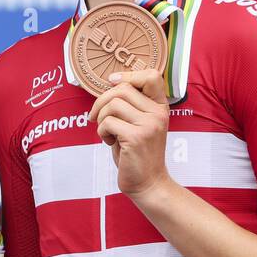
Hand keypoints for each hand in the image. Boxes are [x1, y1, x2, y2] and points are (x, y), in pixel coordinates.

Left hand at [88, 69, 170, 199]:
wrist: (148, 182)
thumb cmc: (137, 152)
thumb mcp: (139, 123)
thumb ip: (131, 105)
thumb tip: (112, 81)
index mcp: (160, 107)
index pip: (152, 76)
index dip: (128, 74)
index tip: (111, 82)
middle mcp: (158, 113)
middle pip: (122, 88)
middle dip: (101, 101)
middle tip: (96, 117)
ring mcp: (149, 125)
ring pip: (112, 105)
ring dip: (101, 119)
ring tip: (108, 133)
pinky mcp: (137, 137)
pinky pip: (107, 123)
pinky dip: (101, 132)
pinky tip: (110, 142)